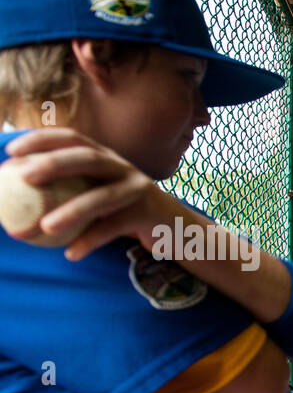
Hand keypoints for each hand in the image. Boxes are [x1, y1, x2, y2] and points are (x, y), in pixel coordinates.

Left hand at [3, 128, 176, 260]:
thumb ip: (75, 189)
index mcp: (107, 157)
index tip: (10, 151)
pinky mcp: (148, 216)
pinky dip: (92, 241)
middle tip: (24, 177)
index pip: (72, 138)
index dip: (41, 140)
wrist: (176, 230)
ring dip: (72, 211)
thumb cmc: (128, 212)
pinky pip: (115, 229)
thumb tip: (21, 195)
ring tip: (45, 227)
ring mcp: (138, 191)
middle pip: (88, 158)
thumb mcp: (103, 193)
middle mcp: (123, 168)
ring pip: (102, 198)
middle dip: (54, 164)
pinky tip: (71, 254)